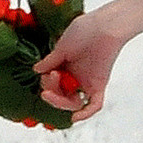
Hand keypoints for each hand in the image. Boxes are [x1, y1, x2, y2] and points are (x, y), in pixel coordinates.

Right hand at [34, 0, 142, 121]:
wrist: (105, 25)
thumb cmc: (86, 29)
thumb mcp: (62, 47)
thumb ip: (51, 61)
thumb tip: (37, 70)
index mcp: (66, 66)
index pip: (53, 84)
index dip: (47, 84)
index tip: (46, 73)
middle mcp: (76, 76)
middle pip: (61, 95)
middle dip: (51, 91)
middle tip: (49, 79)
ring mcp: (88, 81)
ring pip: (73, 102)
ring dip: (60, 101)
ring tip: (51, 93)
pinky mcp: (99, 84)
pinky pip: (94, 105)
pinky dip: (85, 113)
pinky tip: (75, 117)